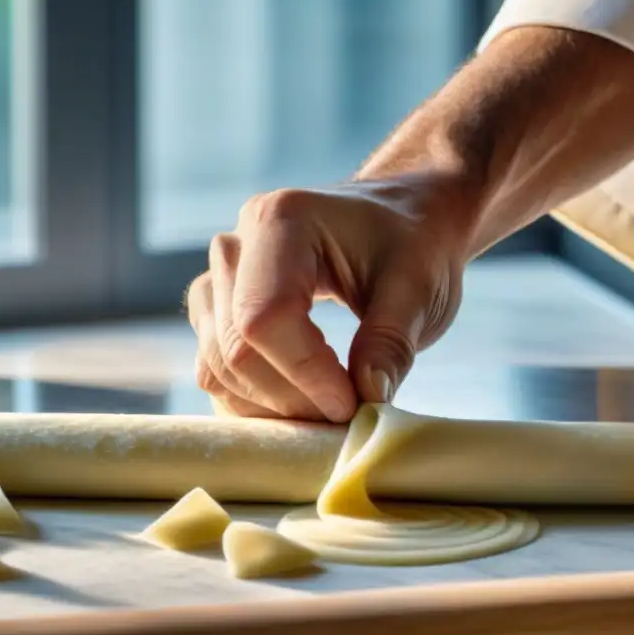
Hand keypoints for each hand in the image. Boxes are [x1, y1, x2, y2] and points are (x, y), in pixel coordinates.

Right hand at [186, 174, 472, 422]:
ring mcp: (216, 278)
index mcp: (280, 221)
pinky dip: (254, 402)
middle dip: (291, 399)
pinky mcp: (216, 310)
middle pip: (235, 348)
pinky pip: (214, 371)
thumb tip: (368, 397)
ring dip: (271, 407)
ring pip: (216, 367)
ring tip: (329, 411)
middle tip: (348, 416)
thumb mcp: (419, 287)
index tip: (353, 405)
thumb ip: (392, 342)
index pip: (267, 317)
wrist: (398, 218)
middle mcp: (234, 245)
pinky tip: (302, 405)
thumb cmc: (411, 243)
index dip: (305, 374)